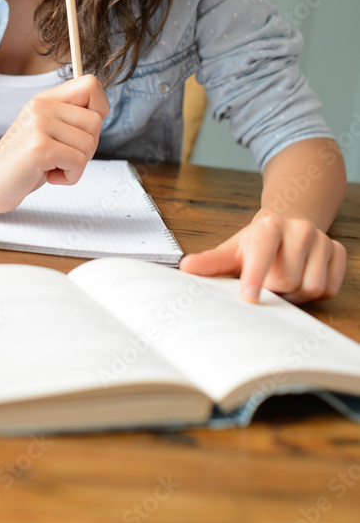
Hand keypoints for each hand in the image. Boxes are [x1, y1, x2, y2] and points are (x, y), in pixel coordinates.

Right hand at [0, 73, 109, 215]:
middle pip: (96, 120)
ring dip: (77, 165)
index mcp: (45, 99)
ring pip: (90, 143)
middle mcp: (41, 106)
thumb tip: (100, 111)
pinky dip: (70, 177)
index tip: (82, 131)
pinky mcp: (40, 147)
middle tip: (61, 156)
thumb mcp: (47, 131)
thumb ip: (70, 118)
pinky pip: (79, 162)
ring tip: (52, 166)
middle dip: (87, 147)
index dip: (99, 108)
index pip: (91, 84)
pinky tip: (49, 176)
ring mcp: (40, 124)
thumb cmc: (23, 163)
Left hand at [179, 212, 346, 303]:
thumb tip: (185, 268)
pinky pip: (329, 288)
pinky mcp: (338, 252)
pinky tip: (303, 277)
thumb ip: (211, 261)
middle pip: (287, 279)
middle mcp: (299, 229)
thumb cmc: (257, 242)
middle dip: (275, 289)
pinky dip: (315, 292)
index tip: (249, 297)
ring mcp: (321, 239)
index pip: (263, 253)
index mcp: (269, 225)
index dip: (256, 276)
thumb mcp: (233, 250)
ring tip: (284, 280)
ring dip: (295, 294)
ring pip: (311, 286)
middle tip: (267, 281)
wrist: (288, 225)